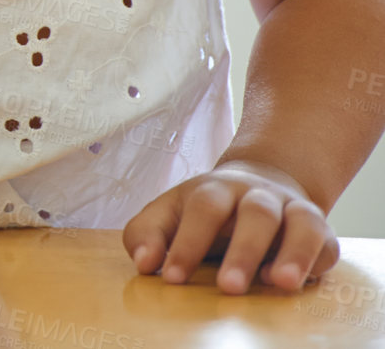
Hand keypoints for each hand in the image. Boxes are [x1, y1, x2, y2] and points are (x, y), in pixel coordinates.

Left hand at [122, 158, 339, 292]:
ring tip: (280, 283)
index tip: (172, 278)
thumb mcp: (168, 213)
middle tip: (228, 288)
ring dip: (293, 253)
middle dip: (243, 251)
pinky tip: (296, 282)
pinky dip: (315, 261)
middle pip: (256, 213)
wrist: (257, 182)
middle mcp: (257, 194)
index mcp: (215, 189)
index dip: (188, 243)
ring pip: (300, 222)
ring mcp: (292, 210)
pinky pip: (326, 243)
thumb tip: (143, 263)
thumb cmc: (204, 210)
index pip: (203, 208)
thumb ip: (146, 234)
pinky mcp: (319, 231)